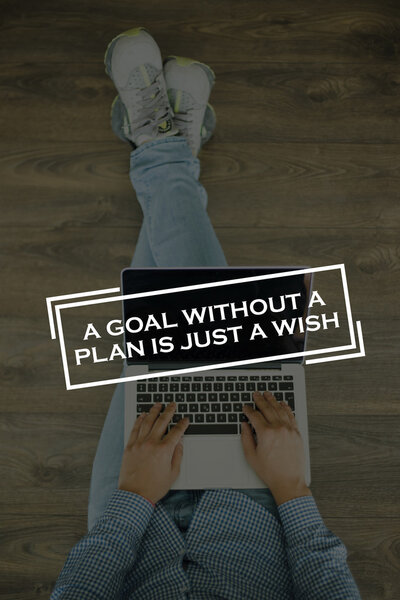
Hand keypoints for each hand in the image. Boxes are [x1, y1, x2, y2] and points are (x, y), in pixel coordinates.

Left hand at [118, 402, 188, 503]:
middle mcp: (151, 444)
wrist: (135, 495)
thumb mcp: (173, 473)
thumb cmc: (154, 487)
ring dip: (154, 411)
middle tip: (172, 405)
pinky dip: (139, 420)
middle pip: (162, 421)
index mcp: (164, 450)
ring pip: (147, 422)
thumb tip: (179, 444)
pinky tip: (142, 415)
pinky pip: (135, 429)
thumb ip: (177, 456)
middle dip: (169, 411)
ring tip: (158, 405)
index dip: (182, 424)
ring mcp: (139, 444)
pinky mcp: (129, 447)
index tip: (185, 420)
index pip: (176, 432)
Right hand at [241, 391, 311, 505]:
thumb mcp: (251, 456)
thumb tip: (244, 425)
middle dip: (260, 400)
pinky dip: (286, 408)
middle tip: (256, 394)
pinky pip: (291, 416)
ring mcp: (289, 430)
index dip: (249, 410)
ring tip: (268, 395)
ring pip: (280, 410)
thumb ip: (246, 438)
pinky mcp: (297, 434)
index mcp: (266, 434)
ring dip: (273, 400)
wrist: (288, 481)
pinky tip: (283, 404)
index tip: (246, 407)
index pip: (255, 416)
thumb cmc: (270, 472)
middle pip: (267, 409)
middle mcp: (278, 429)